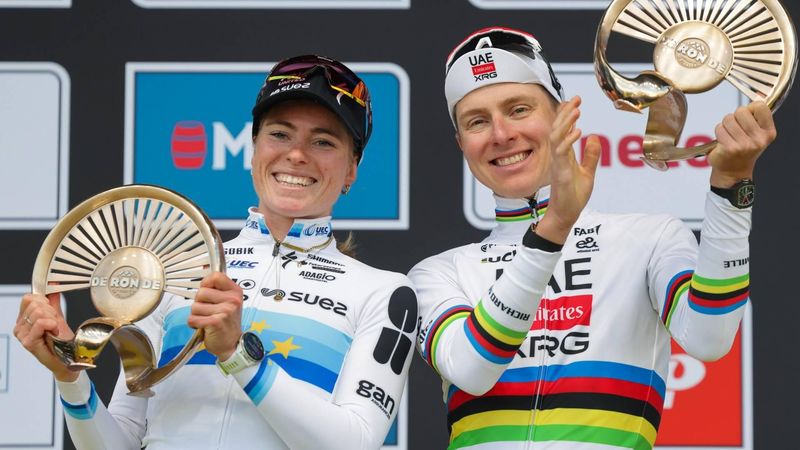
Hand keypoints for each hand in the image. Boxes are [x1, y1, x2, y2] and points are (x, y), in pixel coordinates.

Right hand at [14, 293, 76, 381]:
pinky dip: (52, 325)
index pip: (29, 298)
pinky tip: (54, 333)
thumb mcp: (57, 317)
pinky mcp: (28, 342)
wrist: (68, 359)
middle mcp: (19, 327)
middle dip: (51, 311)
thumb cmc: (62, 342)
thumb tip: (52, 286)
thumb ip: (53, 302)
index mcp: (23, 319)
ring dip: (53, 319)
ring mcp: (22, 335)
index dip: (44, 301)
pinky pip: (41, 322)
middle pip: (35, 304)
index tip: (52, 311)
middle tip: (54, 324)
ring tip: (54, 329)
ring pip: (38, 312)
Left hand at [188, 272, 242, 360]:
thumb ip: (216, 287)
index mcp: (235, 291)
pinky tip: (203, 327)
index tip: (208, 293)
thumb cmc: (227, 322)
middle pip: (201, 292)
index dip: (206, 284)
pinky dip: (194, 324)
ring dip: (196, 315)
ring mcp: (225, 311)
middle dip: (199, 303)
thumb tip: (203, 267)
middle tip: (208, 312)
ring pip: (195, 306)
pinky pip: (192, 318)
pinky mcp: (216, 322)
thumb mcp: (228, 301)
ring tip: (207, 320)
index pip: (215, 276)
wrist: (232, 344)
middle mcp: (232, 300)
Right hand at [537, 96, 601, 243]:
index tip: (573, 101)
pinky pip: (562, 153)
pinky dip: (569, 141)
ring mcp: (558, 164)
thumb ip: (590, 155)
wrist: (566, 215)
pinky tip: (578, 131)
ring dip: (566, 123)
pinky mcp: (560, 173)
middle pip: (558, 129)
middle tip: (576, 99)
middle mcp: (559, 156)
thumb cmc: (574, 196)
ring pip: (557, 138)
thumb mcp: (587, 172)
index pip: (563, 130)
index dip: (566, 115)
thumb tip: (594, 137)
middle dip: (566, 113)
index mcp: (564, 155)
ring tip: (576, 111)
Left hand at [708, 101, 775, 186]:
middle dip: (734, 117)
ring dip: (725, 125)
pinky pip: (719, 128)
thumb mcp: (757, 134)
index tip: (746, 117)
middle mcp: (759, 139)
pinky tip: (723, 140)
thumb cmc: (744, 149)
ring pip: (728, 119)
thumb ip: (757, 117)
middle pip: (741, 111)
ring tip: (729, 135)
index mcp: (768, 132)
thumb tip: (758, 96)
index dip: (750, 108)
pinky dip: (718, 132)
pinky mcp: (730, 148)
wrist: (734, 172)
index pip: (760, 106)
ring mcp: (744, 144)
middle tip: (735, 129)